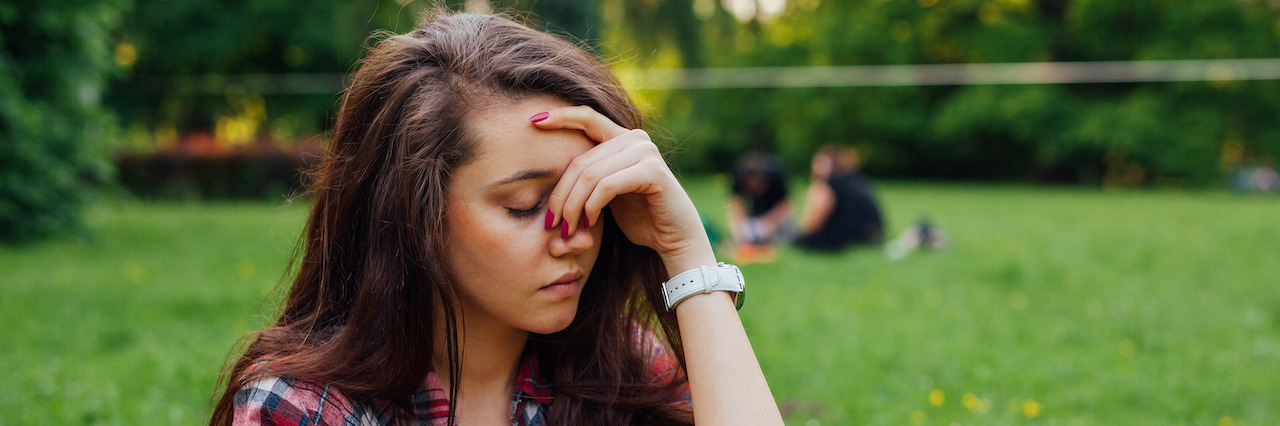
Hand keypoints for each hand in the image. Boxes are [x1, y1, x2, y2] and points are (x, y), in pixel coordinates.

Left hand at [532, 106, 711, 267]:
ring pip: (591, 174)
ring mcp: (646, 152)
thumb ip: (587, 177)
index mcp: (622, 137)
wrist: (673, 238)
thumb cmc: (638, 217)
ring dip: (573, 205)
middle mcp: (635, 138)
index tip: (532, 121)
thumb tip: (546, 176)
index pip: (587, 117)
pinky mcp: (653, 171)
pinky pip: (608, 185)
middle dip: (561, 195)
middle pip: (580, 160)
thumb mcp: (606, 193)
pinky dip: (592, 206)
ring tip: (567, 229)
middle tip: (551, 223)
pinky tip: (589, 222)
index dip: (560, 116)